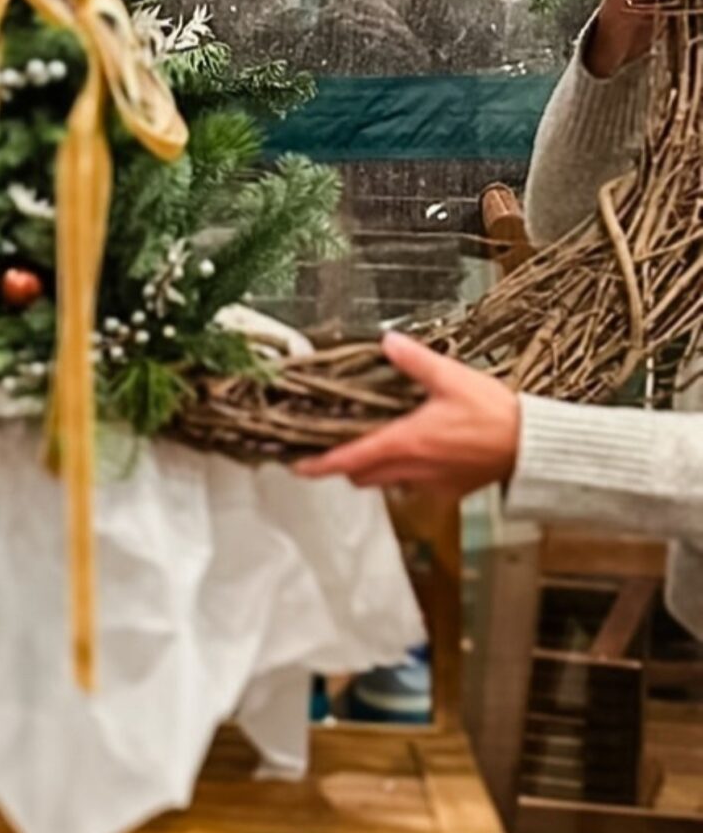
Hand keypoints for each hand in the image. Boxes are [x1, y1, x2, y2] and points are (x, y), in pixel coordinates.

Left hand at [292, 333, 518, 494]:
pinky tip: (414, 453)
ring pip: (386, 483)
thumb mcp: (450, 378)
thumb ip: (414, 361)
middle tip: (332, 448)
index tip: (297, 465)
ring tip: (370, 446)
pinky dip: (404, 474)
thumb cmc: (494, 415)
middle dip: (343, 466)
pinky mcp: (450, 490)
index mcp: (405, 442)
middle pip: (361, 476)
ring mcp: (431, 483)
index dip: (320, 464)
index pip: (350, 459)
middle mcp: (412, 468)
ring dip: (373, 470)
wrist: (534, 447)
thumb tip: (388, 342)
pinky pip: (415, 486)